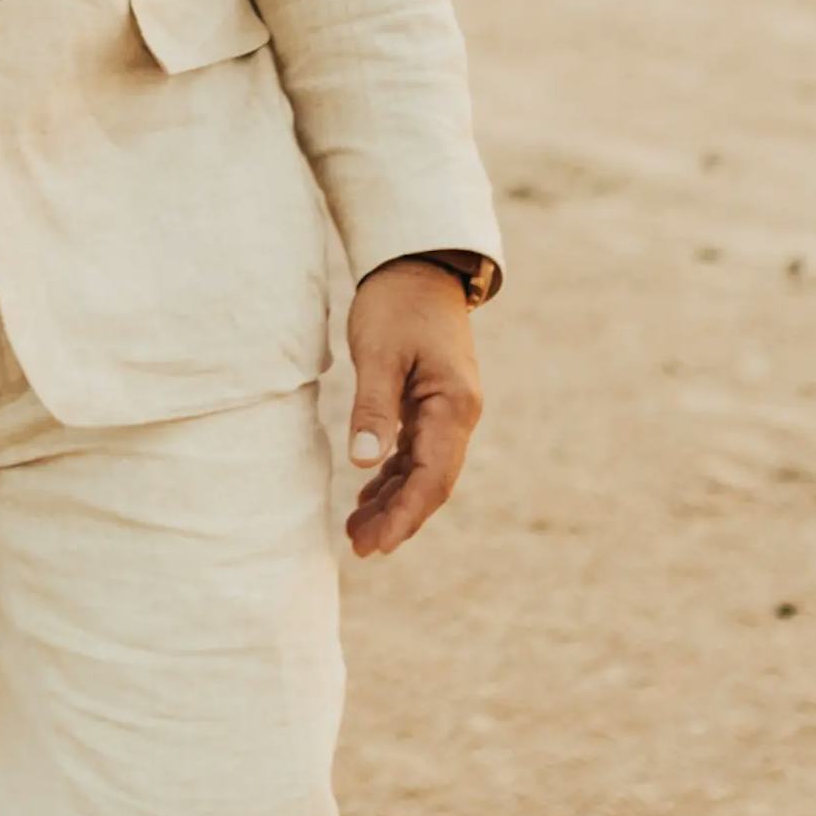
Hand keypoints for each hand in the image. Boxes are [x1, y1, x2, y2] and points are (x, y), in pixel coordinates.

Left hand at [343, 263, 483, 558]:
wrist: (416, 266)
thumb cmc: (397, 304)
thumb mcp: (379, 352)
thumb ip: (374, 407)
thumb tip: (365, 464)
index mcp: (454, 406)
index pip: (433, 477)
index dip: (406, 515)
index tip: (377, 544)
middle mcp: (458, 415)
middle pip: (431, 483)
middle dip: (399, 519)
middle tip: (360, 548)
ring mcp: (446, 412)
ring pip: (423, 472)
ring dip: (393, 503)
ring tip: (356, 533)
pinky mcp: (430, 405)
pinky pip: (415, 453)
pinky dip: (392, 478)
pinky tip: (368, 497)